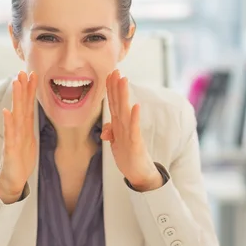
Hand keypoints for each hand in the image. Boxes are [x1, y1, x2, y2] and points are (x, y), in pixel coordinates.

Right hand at [0, 71, 37, 202]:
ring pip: (15, 116)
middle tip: (22, 72)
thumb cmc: (20, 161)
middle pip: (21, 106)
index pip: (27, 106)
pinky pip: (9, 135)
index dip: (30, 91)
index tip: (33, 75)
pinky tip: (7, 112)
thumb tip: (30, 113)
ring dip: (16, 99)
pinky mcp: (10, 150)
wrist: (12, 181)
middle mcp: (17, 131)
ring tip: (16, 83)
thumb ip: (28, 127)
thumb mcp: (28, 142)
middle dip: (22, 89)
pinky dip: (8, 123)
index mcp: (24, 129)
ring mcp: (13, 139)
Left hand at [101, 70, 162, 191]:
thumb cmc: (130, 158)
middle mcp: (126, 127)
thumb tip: (105, 131)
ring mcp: (131, 134)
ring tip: (124, 80)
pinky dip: (135, 118)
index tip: (109, 74)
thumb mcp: (116, 146)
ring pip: (126, 112)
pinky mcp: (136, 144)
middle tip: (116, 70)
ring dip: (124, 96)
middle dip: (117, 87)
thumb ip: (112, 135)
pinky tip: (136, 106)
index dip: (111, 90)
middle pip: (119, 103)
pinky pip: (134, 129)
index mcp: (120, 126)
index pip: (114, 104)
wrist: (140, 175)